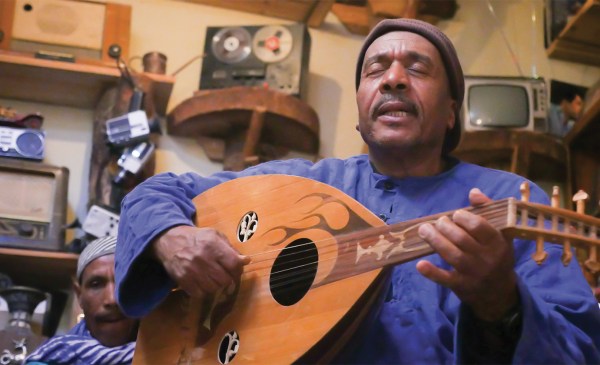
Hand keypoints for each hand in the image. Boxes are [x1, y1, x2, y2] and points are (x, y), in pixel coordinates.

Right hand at [152, 225, 250, 297]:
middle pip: (225, 280)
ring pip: (213, 289)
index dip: (238, 270)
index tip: (237, 270)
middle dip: (228, 280)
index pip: (233, 264)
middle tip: (226, 276)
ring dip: (216, 286)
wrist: (170, 240)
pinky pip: (200, 294)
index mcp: (213, 245)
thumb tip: (246, 261)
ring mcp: (192, 271)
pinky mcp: (183, 280)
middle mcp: (203, 259)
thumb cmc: (197, 238)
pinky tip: (203, 282)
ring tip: (214, 278)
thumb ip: (231, 249)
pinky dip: (203, 291)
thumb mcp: (215, 236)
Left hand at [415, 188, 517, 320]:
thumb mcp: (501, 235)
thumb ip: (487, 211)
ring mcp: (473, 274)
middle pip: (461, 239)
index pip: (479, 226)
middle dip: (445, 227)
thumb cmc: (496, 256)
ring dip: (435, 241)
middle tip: (438, 222)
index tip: (455, 215)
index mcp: (498, 243)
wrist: (499, 293)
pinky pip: (445, 279)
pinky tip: (420, 264)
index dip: (463, 217)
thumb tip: (473, 192)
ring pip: (452, 255)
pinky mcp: (461, 286)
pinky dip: (432, 272)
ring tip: (424, 230)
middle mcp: (487, 259)